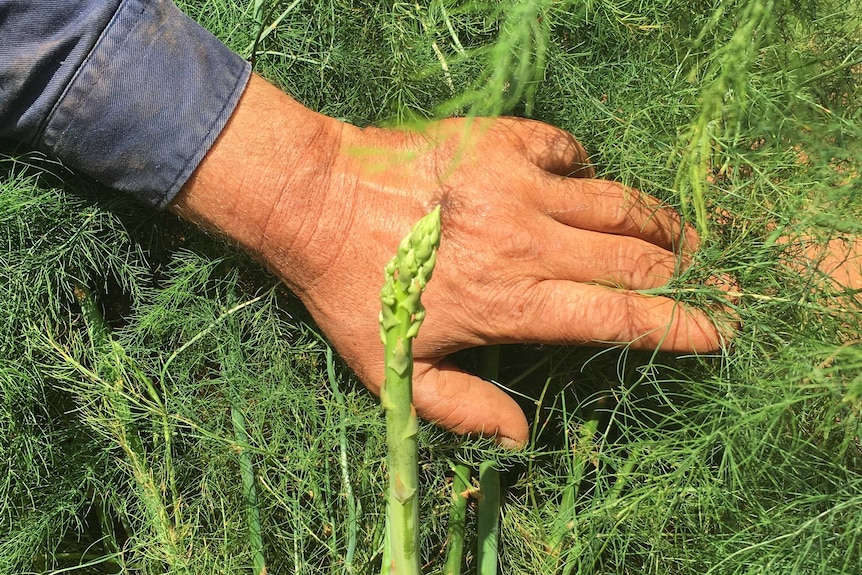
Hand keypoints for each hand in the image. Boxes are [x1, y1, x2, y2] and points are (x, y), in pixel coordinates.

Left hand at [173, 75, 724, 447]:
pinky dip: (587, 169)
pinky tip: (584, 183)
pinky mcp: (500, 141)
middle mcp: (529, 240)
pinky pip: (568, 149)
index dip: (679, 325)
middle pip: (634, 258)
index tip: (719, 331)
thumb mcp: (396, 372)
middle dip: (688, 274)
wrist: (314, 202)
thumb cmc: (353, 290)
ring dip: (658, 222)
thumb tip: (521, 438)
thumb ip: (462, 408)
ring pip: (616, 201)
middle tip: (716, 282)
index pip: (619, 315)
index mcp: (512, 300)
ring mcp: (518, 183)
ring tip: (681, 237)